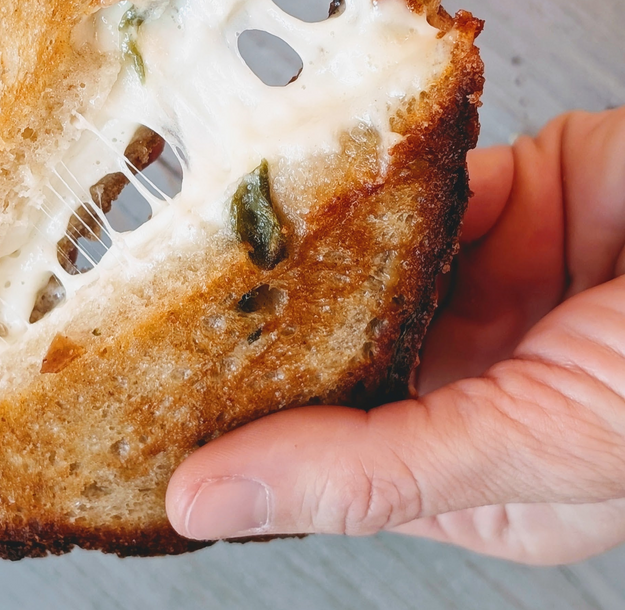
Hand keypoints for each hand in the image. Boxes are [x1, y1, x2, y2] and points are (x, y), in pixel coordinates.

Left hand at [166, 108, 624, 563]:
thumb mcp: (533, 449)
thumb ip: (370, 473)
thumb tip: (208, 503)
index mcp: (471, 464)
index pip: (318, 450)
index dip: (231, 430)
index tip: (134, 400)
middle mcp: (466, 370)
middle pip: (327, 345)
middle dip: (251, 321)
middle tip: (139, 290)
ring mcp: (482, 280)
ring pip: (356, 256)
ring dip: (301, 238)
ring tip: (201, 221)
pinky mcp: (499, 197)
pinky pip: (405, 182)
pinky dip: (362, 171)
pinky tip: (300, 165)